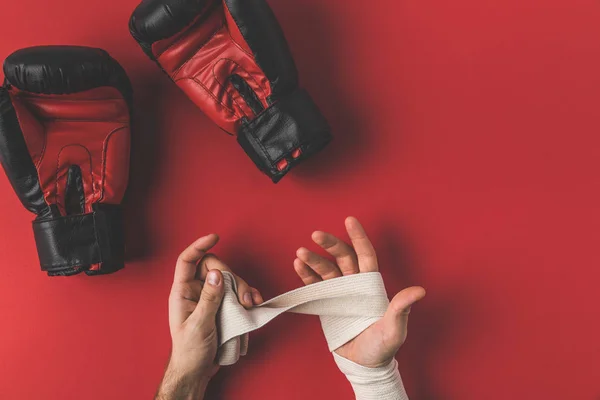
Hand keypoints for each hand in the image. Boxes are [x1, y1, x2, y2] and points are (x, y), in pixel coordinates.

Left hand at [156, 234, 263, 399]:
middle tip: (242, 294)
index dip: (199, 246)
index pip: (187, 260)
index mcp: (183, 292)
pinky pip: (238, 292)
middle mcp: (197, 290)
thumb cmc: (190, 350)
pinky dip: (248, 295)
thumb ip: (208, 299)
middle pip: (214, 266)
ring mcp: (211, 298)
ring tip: (250, 303)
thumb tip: (216, 274)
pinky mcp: (224, 306)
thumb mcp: (199, 325)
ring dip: (243, 287)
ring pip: (229, 279)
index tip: (214, 237)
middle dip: (231, 275)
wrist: (197, 371)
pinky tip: (255, 304)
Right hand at [293, 217, 425, 367]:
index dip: (358, 237)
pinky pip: (315, 285)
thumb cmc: (383, 346)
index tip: (350, 220)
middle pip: (342, 257)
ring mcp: (340, 292)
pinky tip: (298, 265)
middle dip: (329, 244)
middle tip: (316, 234)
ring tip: (301, 253)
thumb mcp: (395, 328)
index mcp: (372, 284)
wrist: (364, 364)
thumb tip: (419, 291)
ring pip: (326, 269)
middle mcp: (355, 284)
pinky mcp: (327, 303)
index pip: (365, 254)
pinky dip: (306, 274)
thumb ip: (402, 308)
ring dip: (313, 259)